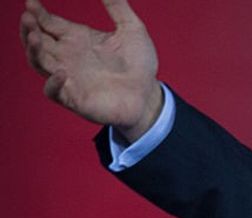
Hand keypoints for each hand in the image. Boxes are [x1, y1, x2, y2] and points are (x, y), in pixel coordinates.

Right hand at [19, 0, 161, 141]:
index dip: (38, 13)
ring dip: (33, 50)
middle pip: (37, 41)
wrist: (149, 94)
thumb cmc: (139, 64)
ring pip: (40, 63)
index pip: (49, 23)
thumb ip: (118, 7)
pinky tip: (60, 72)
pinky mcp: (75, 98)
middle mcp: (68, 57)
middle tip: (28, 17)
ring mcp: (69, 78)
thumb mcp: (132, 29)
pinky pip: (55, 92)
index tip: (31, 1)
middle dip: (29, 28)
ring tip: (33, 36)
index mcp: (77, 39)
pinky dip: (53, 83)